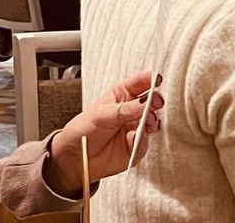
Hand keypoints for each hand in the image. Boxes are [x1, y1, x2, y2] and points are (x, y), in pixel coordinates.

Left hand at [45, 71, 164, 194]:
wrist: (78, 156)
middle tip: (154, 103)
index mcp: (121, 94)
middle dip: (155, 101)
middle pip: (151, 101)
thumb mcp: (102, 114)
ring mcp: (135, 127)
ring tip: (144, 122)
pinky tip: (132, 139)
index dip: (151, 79)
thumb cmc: (84, 128)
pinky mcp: (136, 146)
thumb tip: (144, 104)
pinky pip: (146, 142)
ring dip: (151, 121)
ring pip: (152, 121)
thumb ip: (124, 109)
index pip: (141, 82)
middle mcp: (131, 110)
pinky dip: (141, 140)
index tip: (157, 80)